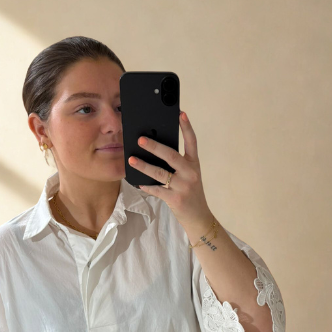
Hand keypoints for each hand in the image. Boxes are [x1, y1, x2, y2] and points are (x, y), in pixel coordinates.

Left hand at [128, 110, 212, 228]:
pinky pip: (157, 190)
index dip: (187, 127)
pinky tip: (138, 182)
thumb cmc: (190, 193)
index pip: (192, 142)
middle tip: (140, 139)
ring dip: (144, 166)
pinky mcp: (175, 199)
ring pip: (160, 173)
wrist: (199, 217)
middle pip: (171, 155)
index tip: (180, 113)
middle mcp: (190, 173)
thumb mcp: (189, 176)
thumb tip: (156, 152)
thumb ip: (177, 165)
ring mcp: (183, 186)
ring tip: (132, 159)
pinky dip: (146, 186)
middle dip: (154, 146)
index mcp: (194, 164)